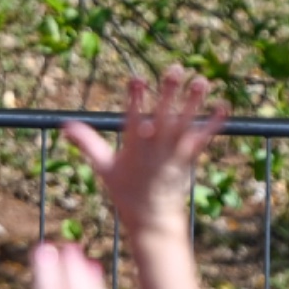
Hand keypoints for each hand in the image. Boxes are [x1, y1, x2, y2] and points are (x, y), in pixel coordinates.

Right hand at [60, 67, 227, 236]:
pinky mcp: (188, 159)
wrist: (151, 219)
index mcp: (134, 145)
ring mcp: (174, 153)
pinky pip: (202, 139)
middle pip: (163, 115)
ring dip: (194, 102)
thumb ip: (87, 143)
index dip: (135, 97)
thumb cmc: (126, 190)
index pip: (133, 116)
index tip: (137, 78)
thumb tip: (64, 126)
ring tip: (202, 80)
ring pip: (185, 124)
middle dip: (169, 92)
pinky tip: (223, 107)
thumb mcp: (103, 167)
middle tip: (176, 69)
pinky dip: (213, 124)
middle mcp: (155, 147)